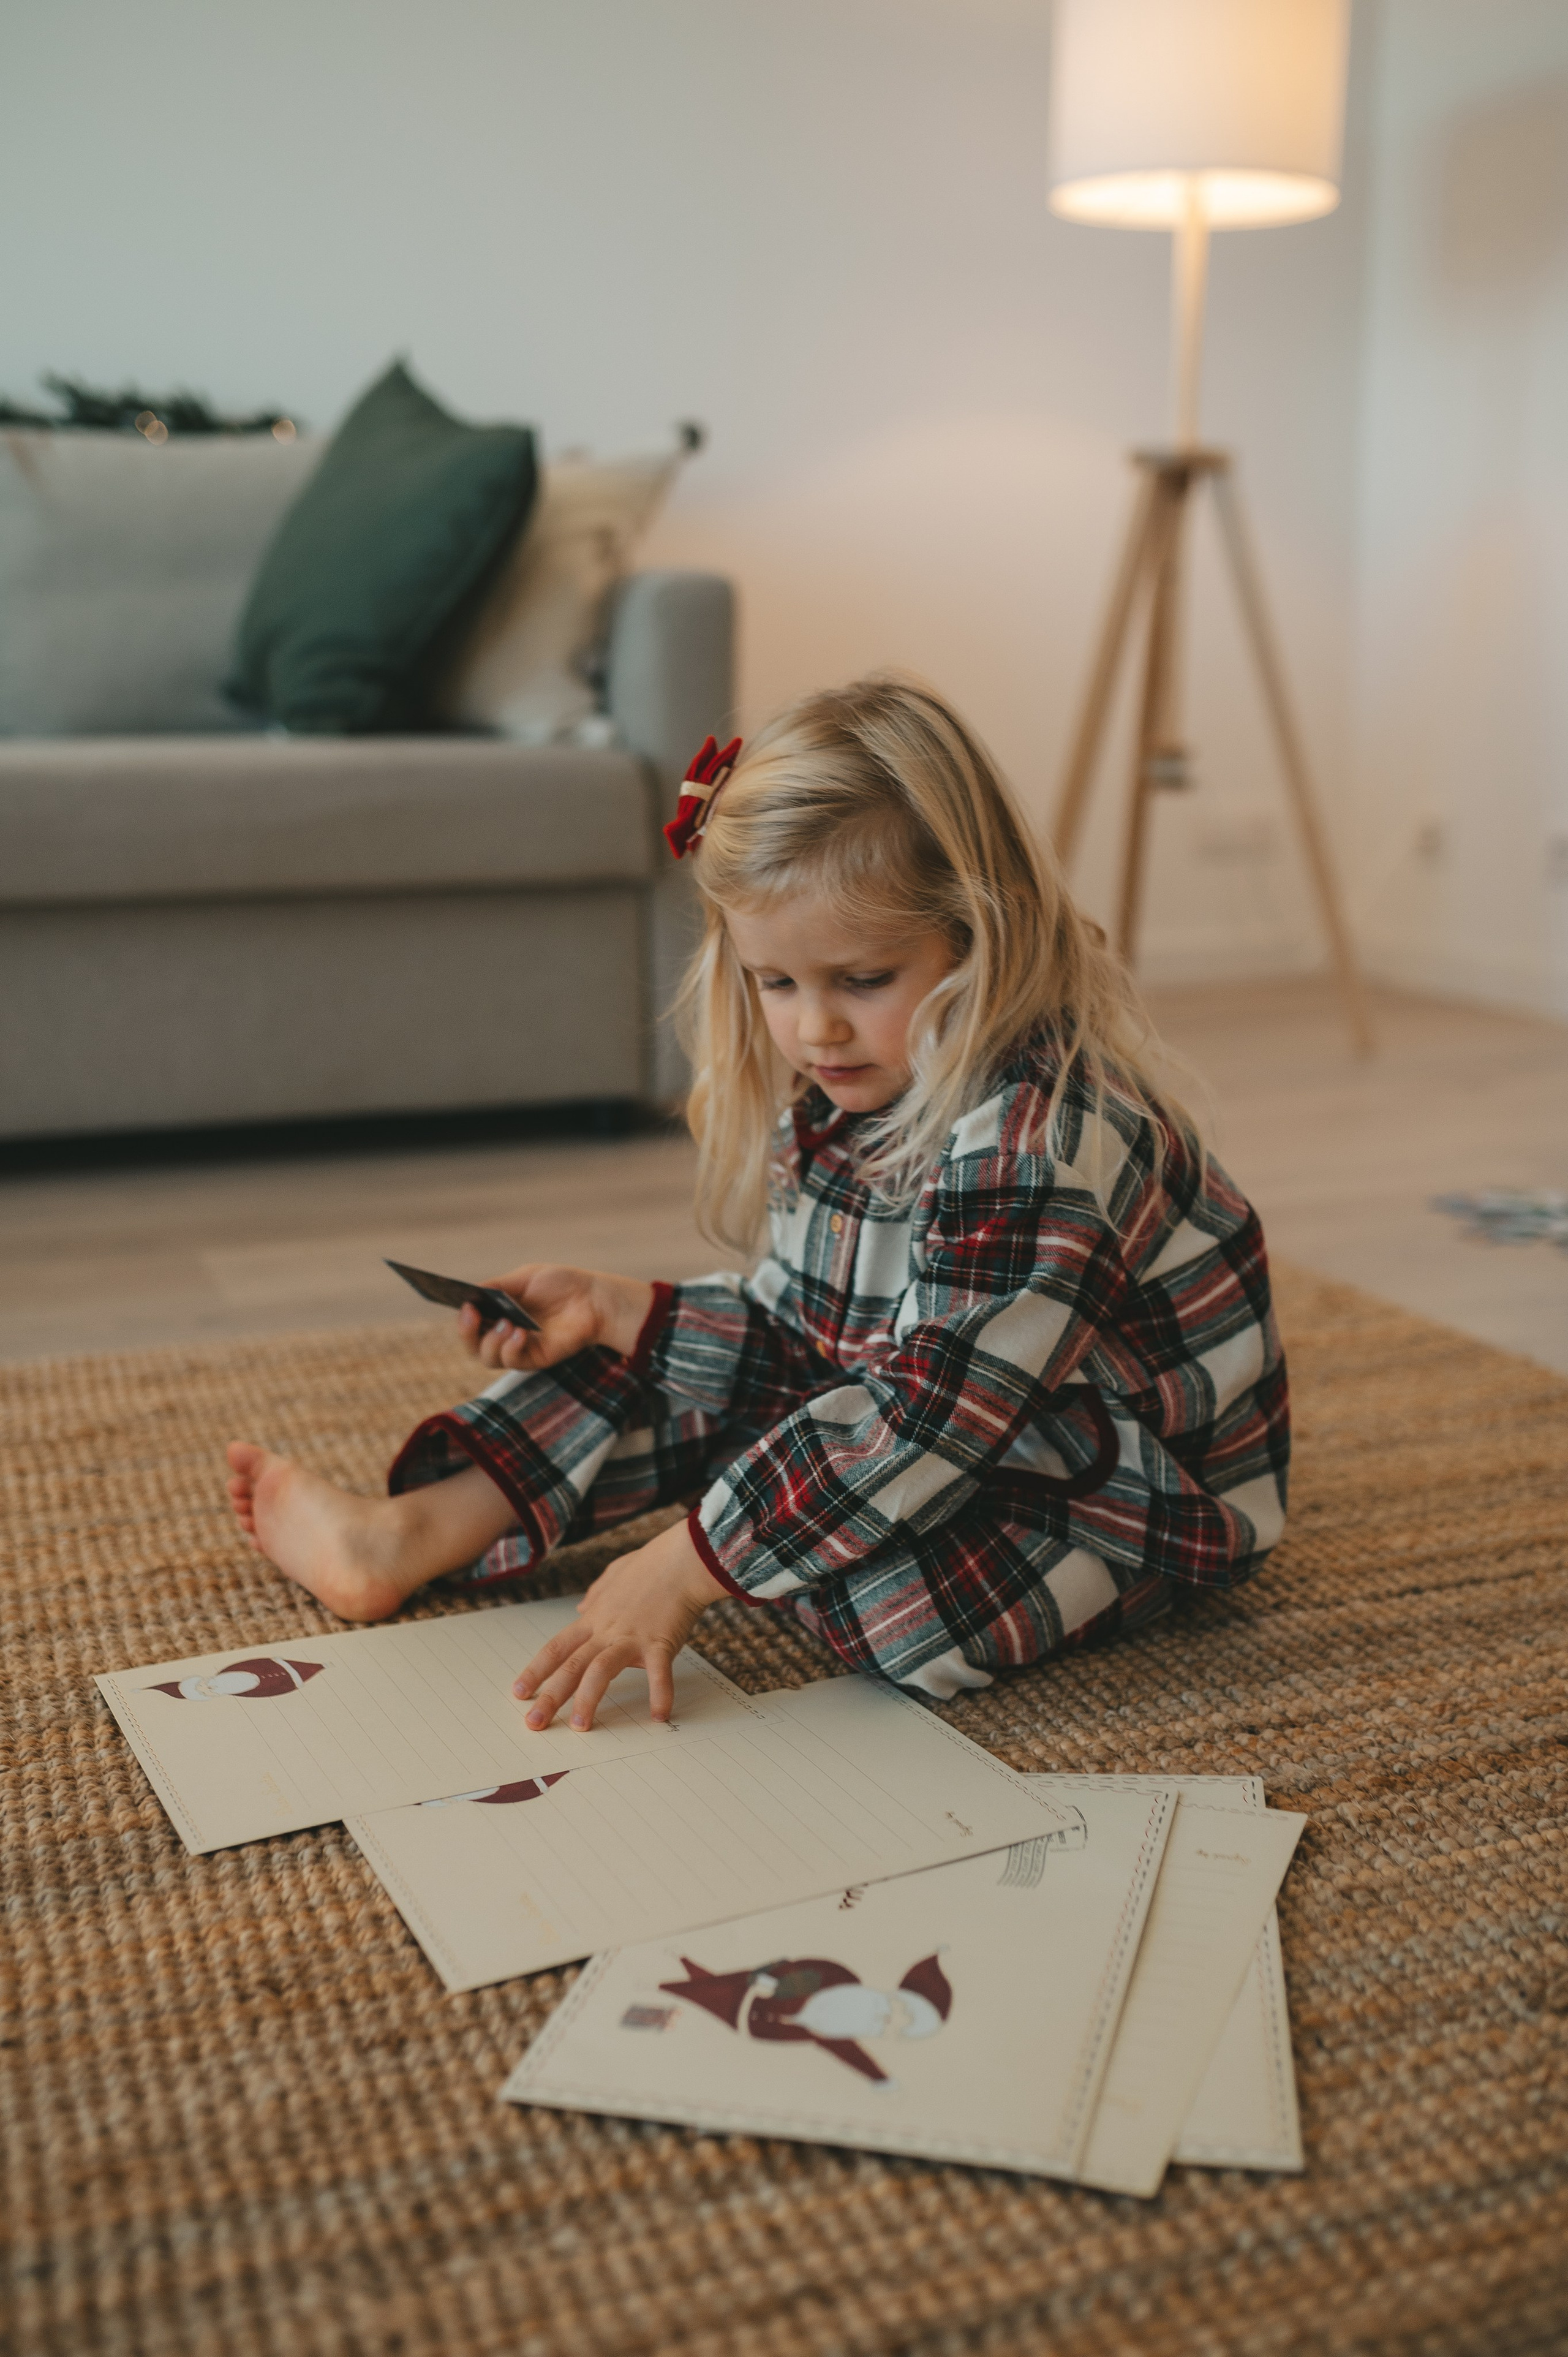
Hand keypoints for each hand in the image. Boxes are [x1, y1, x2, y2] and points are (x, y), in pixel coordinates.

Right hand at [457, 1265, 653, 1374]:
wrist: (594, 1297)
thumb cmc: (562, 1284)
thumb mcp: (525, 1277)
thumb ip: (498, 1286)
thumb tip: (471, 1293)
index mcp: (498, 1312)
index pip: (470, 1320)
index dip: (462, 1315)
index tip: (461, 1302)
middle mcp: (504, 1333)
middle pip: (472, 1343)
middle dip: (466, 1331)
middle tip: (471, 1314)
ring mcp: (518, 1348)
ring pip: (487, 1357)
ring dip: (490, 1341)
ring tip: (505, 1323)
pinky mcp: (535, 1359)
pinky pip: (512, 1361)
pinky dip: (510, 1348)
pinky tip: (520, 1332)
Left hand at [511, 1518, 726, 1728]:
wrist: (682, 1559)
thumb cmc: (652, 1565)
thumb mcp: (614, 1575)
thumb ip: (596, 1594)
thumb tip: (581, 1607)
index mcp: (594, 1618)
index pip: (556, 1648)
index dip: (535, 1671)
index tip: (520, 1691)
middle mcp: (606, 1630)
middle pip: (571, 1666)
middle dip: (549, 1697)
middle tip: (533, 1723)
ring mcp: (631, 1636)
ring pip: (600, 1671)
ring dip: (588, 1700)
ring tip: (580, 1726)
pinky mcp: (659, 1642)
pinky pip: (658, 1673)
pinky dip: (659, 1694)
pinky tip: (659, 1715)